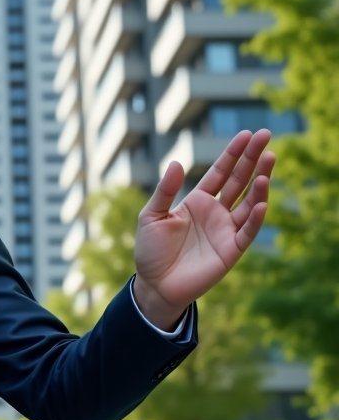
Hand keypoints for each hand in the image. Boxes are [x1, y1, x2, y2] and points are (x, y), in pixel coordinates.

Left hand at [133, 129, 274, 329]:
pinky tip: (262, 201)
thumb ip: (164, 191)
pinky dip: (256, 217)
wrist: (154, 285)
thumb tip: (175, 163)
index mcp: (198, 202)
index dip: (233, 154)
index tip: (248, 134)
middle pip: (239, 181)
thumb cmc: (150, 251)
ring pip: (249, 203)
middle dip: (253, 159)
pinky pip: (248, 231)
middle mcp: (216, 213)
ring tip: (268, 163)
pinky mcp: (231, 250)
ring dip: (260, 184)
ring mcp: (226, 231)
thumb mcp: (151, 216)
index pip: (220, 173)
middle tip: (267, 136)